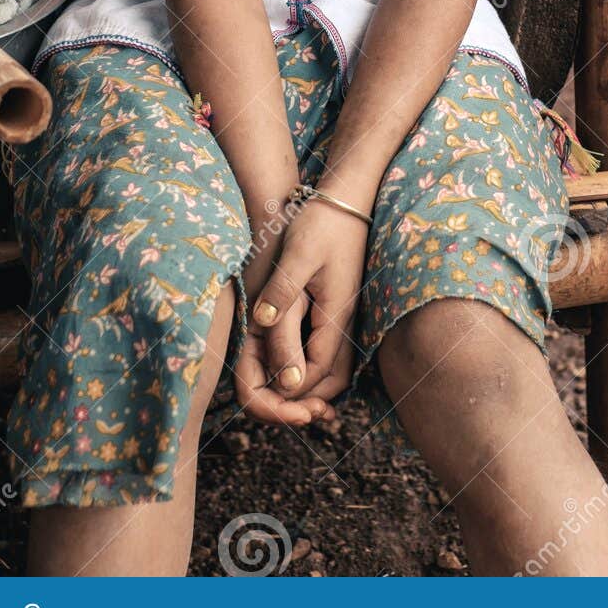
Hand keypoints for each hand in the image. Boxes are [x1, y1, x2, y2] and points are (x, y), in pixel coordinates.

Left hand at [230, 198, 335, 428]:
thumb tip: (264, 329)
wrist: (346, 197)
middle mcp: (343, 322)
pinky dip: (306, 366)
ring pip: (328, 369)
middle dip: (298, 400)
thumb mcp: (298, 255)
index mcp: (336, 315)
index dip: (288, 392)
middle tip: (268, 409)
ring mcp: (342, 316)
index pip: (314, 372)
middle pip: (326, 381)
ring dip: (303, 387)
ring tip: (270, 395)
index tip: (260, 396)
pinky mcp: (336, 308)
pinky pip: (323, 350)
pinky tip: (283, 363)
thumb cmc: (321, 222)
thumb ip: (283, 295)